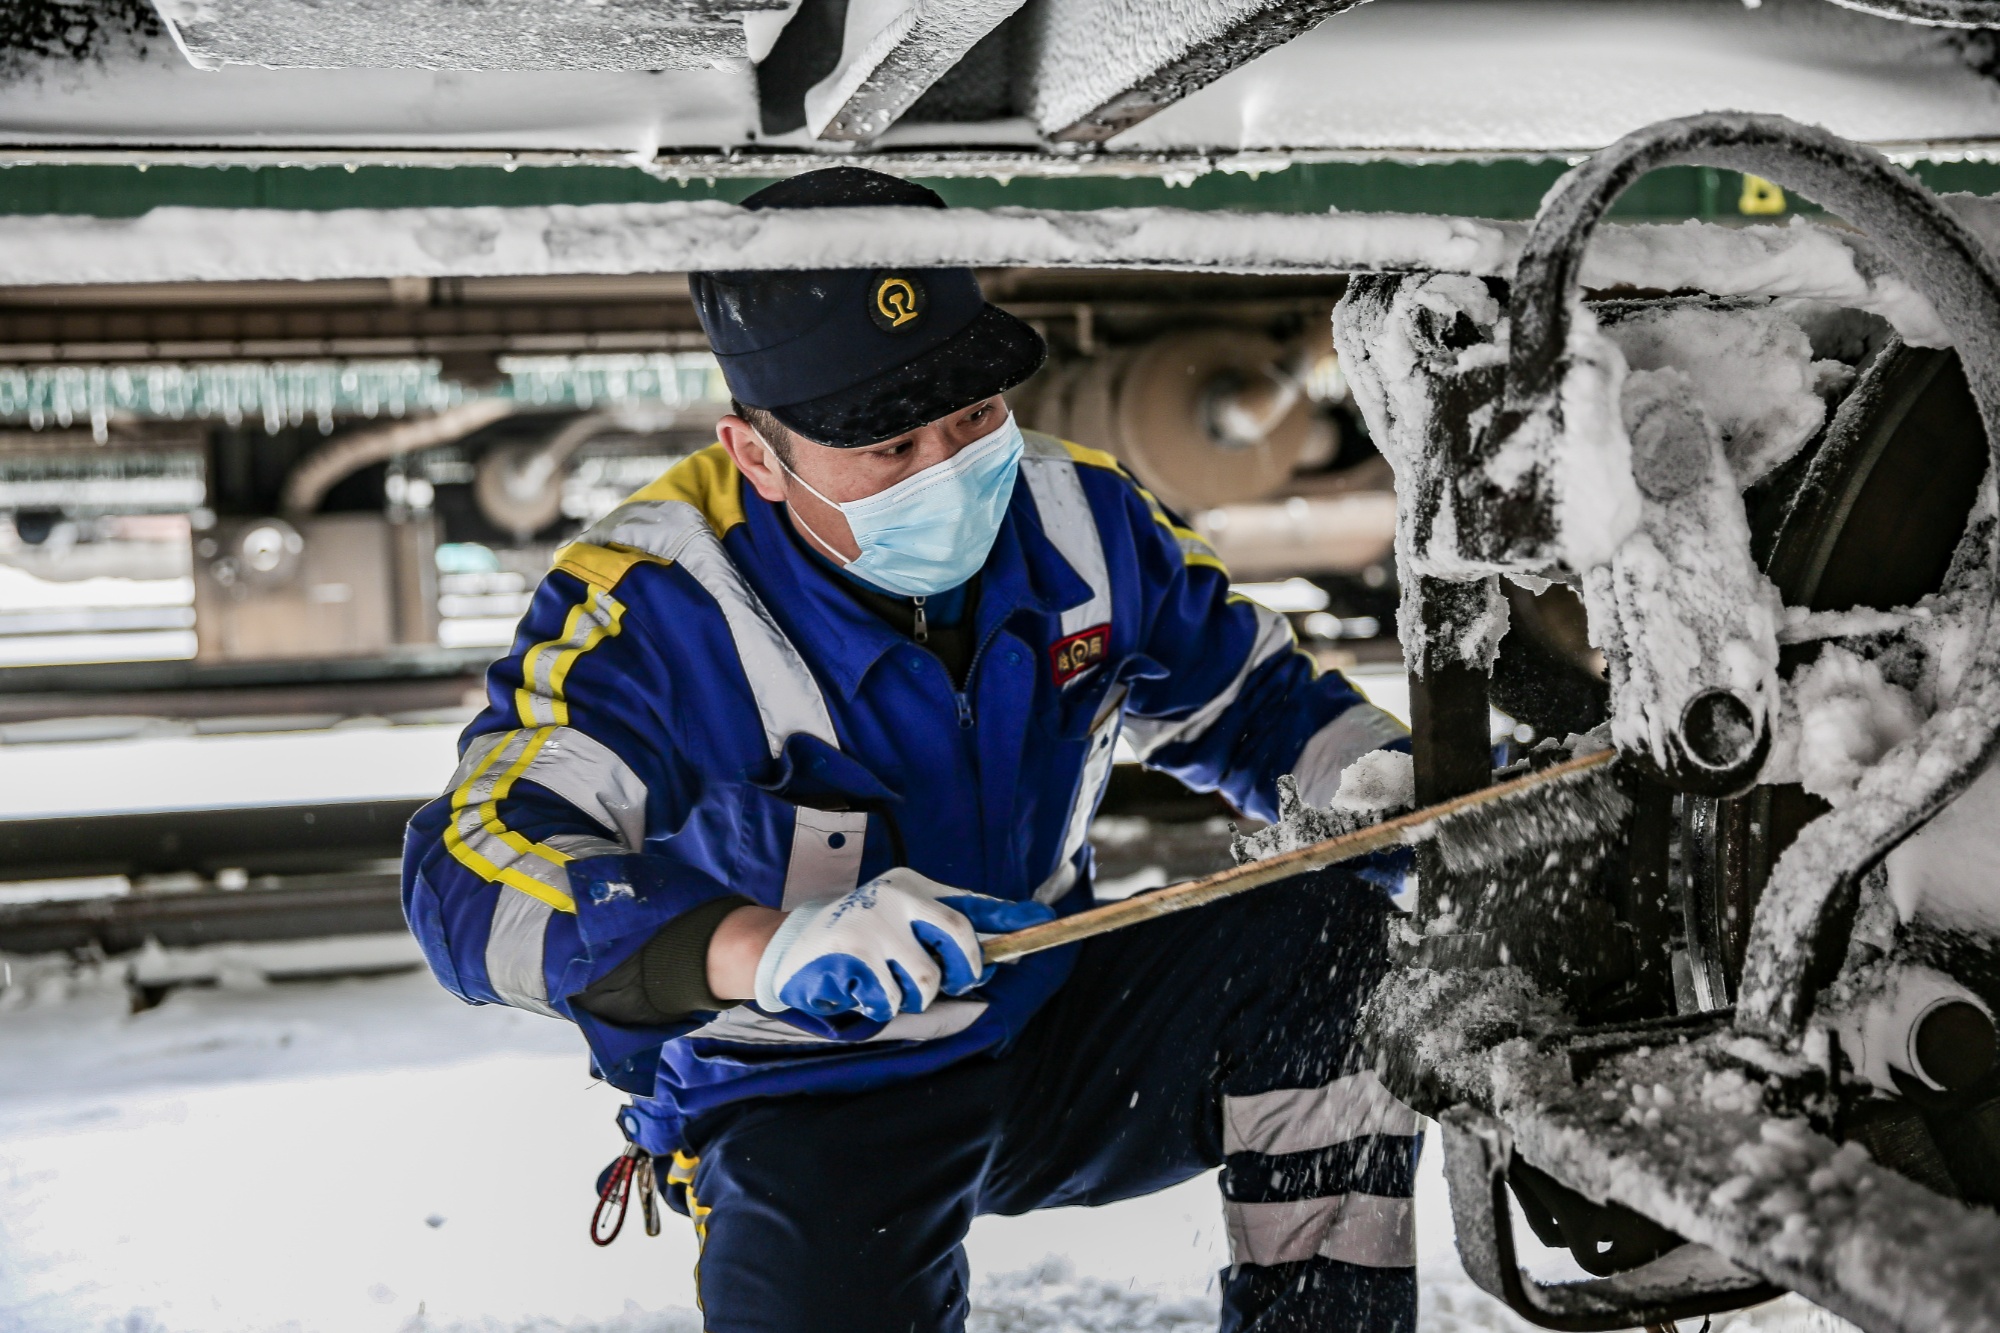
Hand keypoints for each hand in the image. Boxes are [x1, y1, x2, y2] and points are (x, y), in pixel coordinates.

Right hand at [753, 868, 1053, 1022]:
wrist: (789, 945)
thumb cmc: (859, 938)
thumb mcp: (902, 923)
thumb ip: (948, 932)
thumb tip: (1011, 947)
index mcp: (914, 888)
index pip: (972, 904)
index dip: (1011, 918)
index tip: (1045, 922)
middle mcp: (896, 897)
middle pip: (960, 939)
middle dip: (963, 971)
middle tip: (946, 981)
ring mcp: (872, 923)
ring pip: (927, 981)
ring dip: (912, 997)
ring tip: (886, 983)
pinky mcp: (850, 952)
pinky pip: (889, 999)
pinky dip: (879, 1005)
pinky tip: (859, 989)